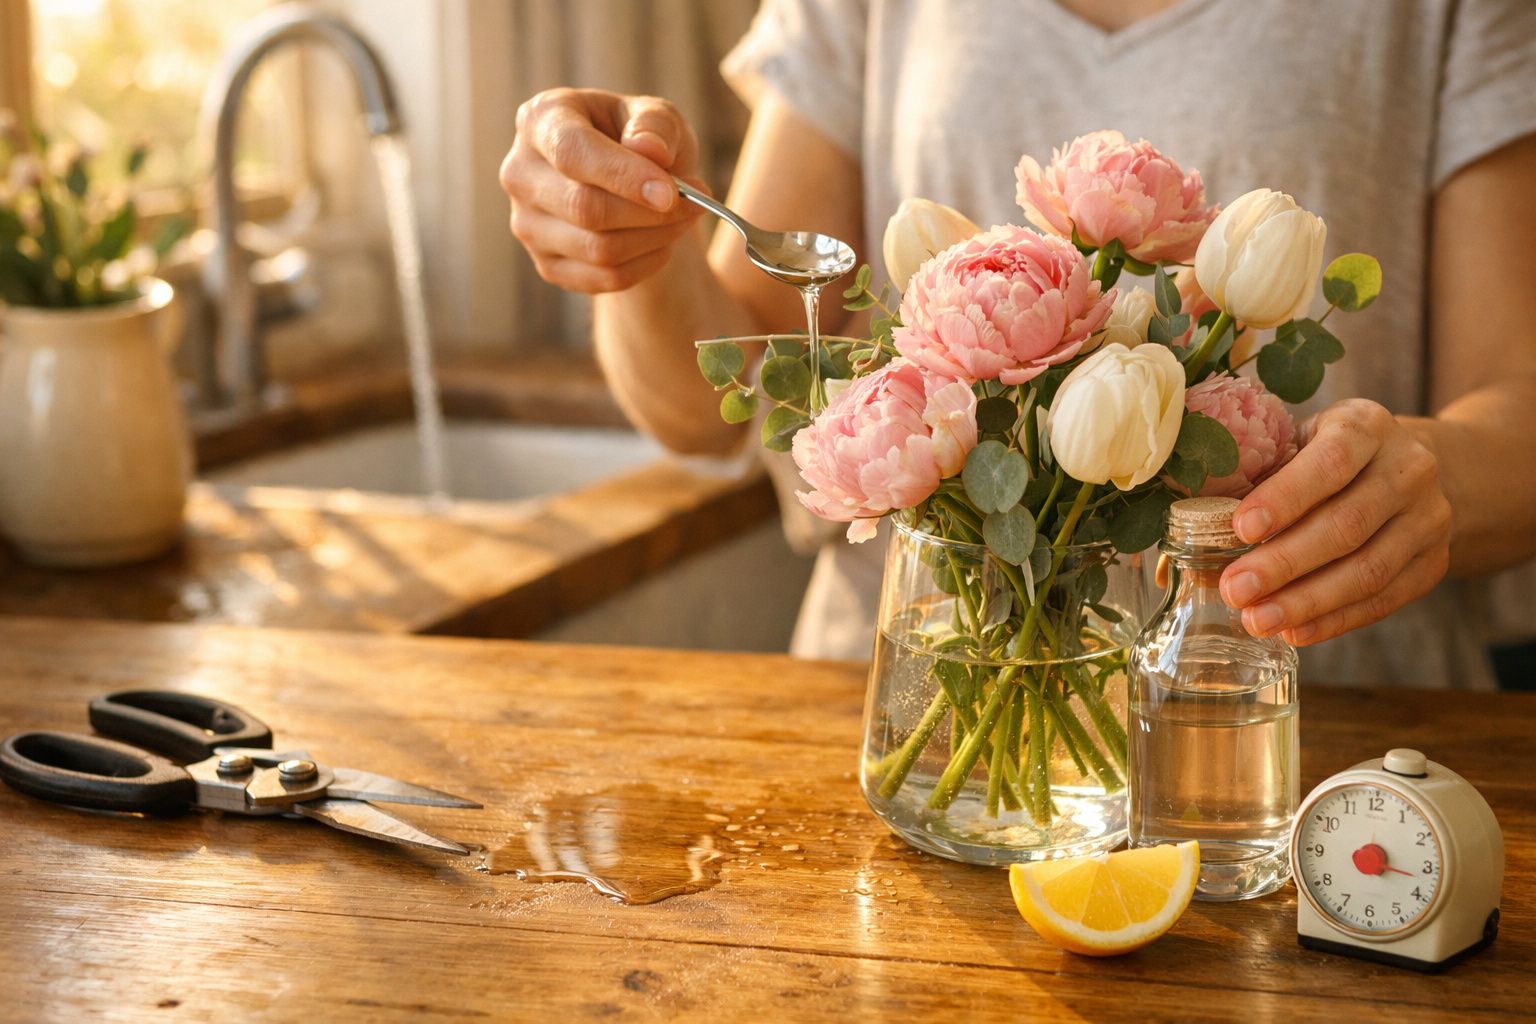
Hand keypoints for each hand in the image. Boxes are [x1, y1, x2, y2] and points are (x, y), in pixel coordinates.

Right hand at [500, 87, 704, 292]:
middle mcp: (520, 173)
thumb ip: (656, 125)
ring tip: (683, 218)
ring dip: (655, 238)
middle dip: (650, 212)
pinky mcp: (546, 264)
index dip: (623, 175)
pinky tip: (661, 242)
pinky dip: (645, 264)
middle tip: (696, 203)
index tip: (671, 193)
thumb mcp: (657, 117)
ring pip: (598, 249)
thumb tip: (648, 150)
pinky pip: (604, 279)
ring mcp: (527, 224)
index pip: (572, 152)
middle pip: (584, 208)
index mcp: (541, 120)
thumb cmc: (640, 140)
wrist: (630, 182)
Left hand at [1218, 399, 1451, 645]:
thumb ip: (1246, 482)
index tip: (1240, 529)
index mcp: (1366, 425)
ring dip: (1307, 601)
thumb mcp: (1296, 445)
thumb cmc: (1329, 456)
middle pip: (1347, 524)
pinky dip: (1335, 620)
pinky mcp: (1433, 563)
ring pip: (1369, 569)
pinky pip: (1384, 599)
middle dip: (1285, 562)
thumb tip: (1175, 554)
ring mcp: (1428, 518)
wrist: (1414, 469)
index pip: (1331, 461)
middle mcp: (1408, 469)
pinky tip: (1293, 631)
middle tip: (1234, 589)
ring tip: (1257, 619)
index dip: (1286, 498)